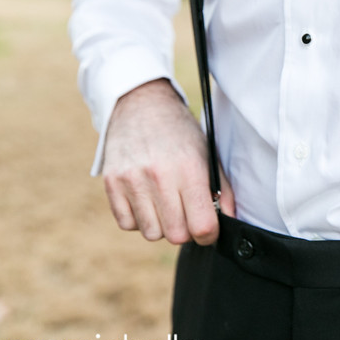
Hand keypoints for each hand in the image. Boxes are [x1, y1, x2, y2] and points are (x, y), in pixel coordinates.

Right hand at [102, 79, 234, 244]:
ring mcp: (132, 180)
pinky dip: (139, 219)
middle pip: (176, 235)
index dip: (209, 234)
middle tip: (186, 213)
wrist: (141, 105)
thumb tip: (228, 223)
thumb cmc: (180, 133)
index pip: (202, 226)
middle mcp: (159, 176)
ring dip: (161, 225)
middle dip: (186, 230)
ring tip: (165, 204)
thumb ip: (222, 191)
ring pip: (151, 233)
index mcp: (190, 169)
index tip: (208, 228)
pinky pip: (127, 224)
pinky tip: (146, 200)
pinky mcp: (111, 182)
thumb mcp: (208, 154)